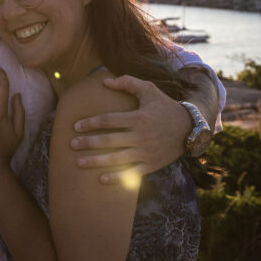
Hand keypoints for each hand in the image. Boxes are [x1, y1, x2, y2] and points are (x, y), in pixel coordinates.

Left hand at [70, 75, 190, 181]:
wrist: (189, 129)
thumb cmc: (165, 107)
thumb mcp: (149, 90)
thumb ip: (128, 83)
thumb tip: (105, 82)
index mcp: (138, 118)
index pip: (109, 120)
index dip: (91, 123)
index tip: (75, 126)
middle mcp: (140, 136)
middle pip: (109, 140)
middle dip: (88, 143)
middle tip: (71, 144)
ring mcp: (145, 152)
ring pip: (116, 159)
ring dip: (96, 161)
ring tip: (78, 162)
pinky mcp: (150, 165)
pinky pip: (131, 174)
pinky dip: (116, 177)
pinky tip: (101, 178)